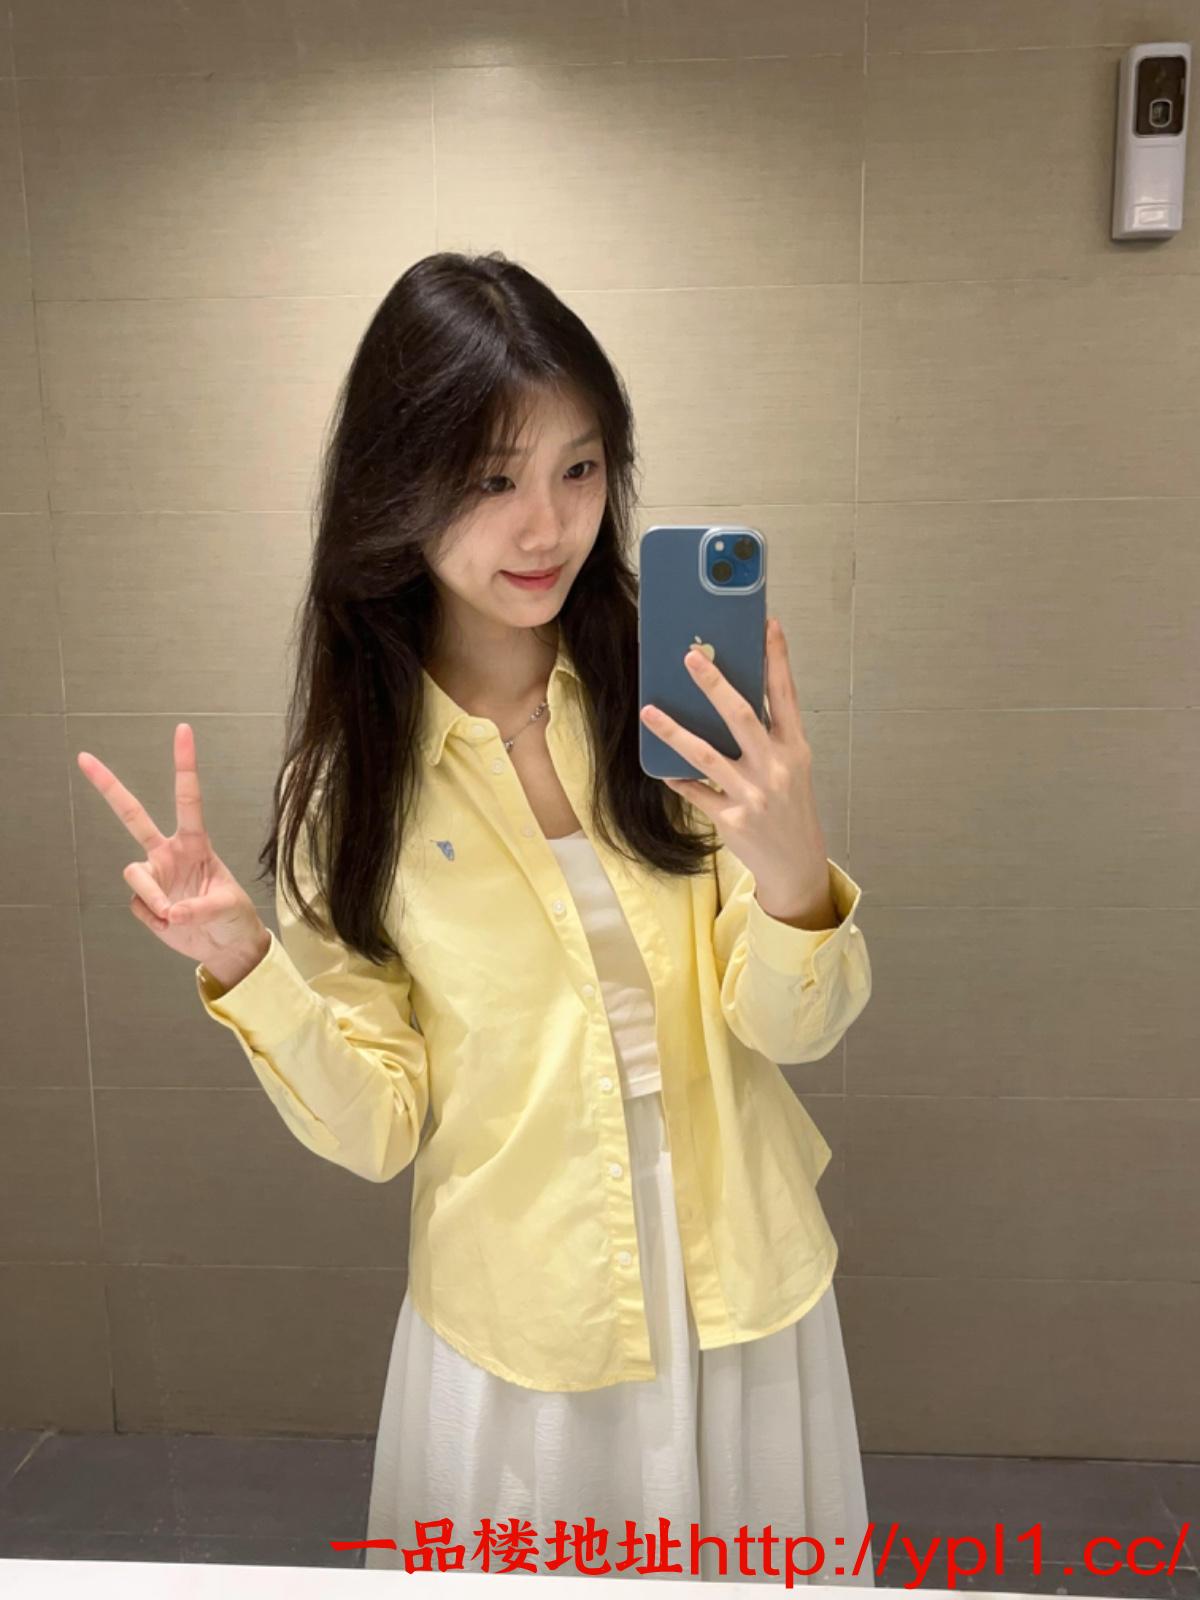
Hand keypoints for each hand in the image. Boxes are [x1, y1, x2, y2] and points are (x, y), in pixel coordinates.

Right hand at [77, 723, 267, 968]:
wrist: (224, 944)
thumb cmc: (232, 916)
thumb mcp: (227, 906)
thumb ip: (200, 907)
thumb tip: (172, 911)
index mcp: (195, 843)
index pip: (187, 798)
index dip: (184, 764)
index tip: (183, 730)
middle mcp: (168, 853)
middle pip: (132, 816)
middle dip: (109, 787)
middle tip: (84, 758)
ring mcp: (154, 876)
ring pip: (135, 876)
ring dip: (153, 897)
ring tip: (175, 915)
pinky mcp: (144, 900)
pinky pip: (140, 907)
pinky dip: (157, 920)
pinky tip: (172, 923)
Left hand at [639, 616, 830, 905]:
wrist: (796, 862)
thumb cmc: (789, 806)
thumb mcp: (791, 766)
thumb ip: (768, 734)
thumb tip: (729, 697)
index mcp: (794, 748)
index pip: (785, 695)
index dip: (778, 658)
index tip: (768, 624)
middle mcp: (775, 768)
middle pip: (742, 717)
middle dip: (714, 685)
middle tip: (690, 657)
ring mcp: (753, 794)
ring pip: (707, 755)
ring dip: (675, 731)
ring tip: (649, 711)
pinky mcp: (732, 818)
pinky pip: (696, 791)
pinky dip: (678, 778)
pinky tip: (661, 766)